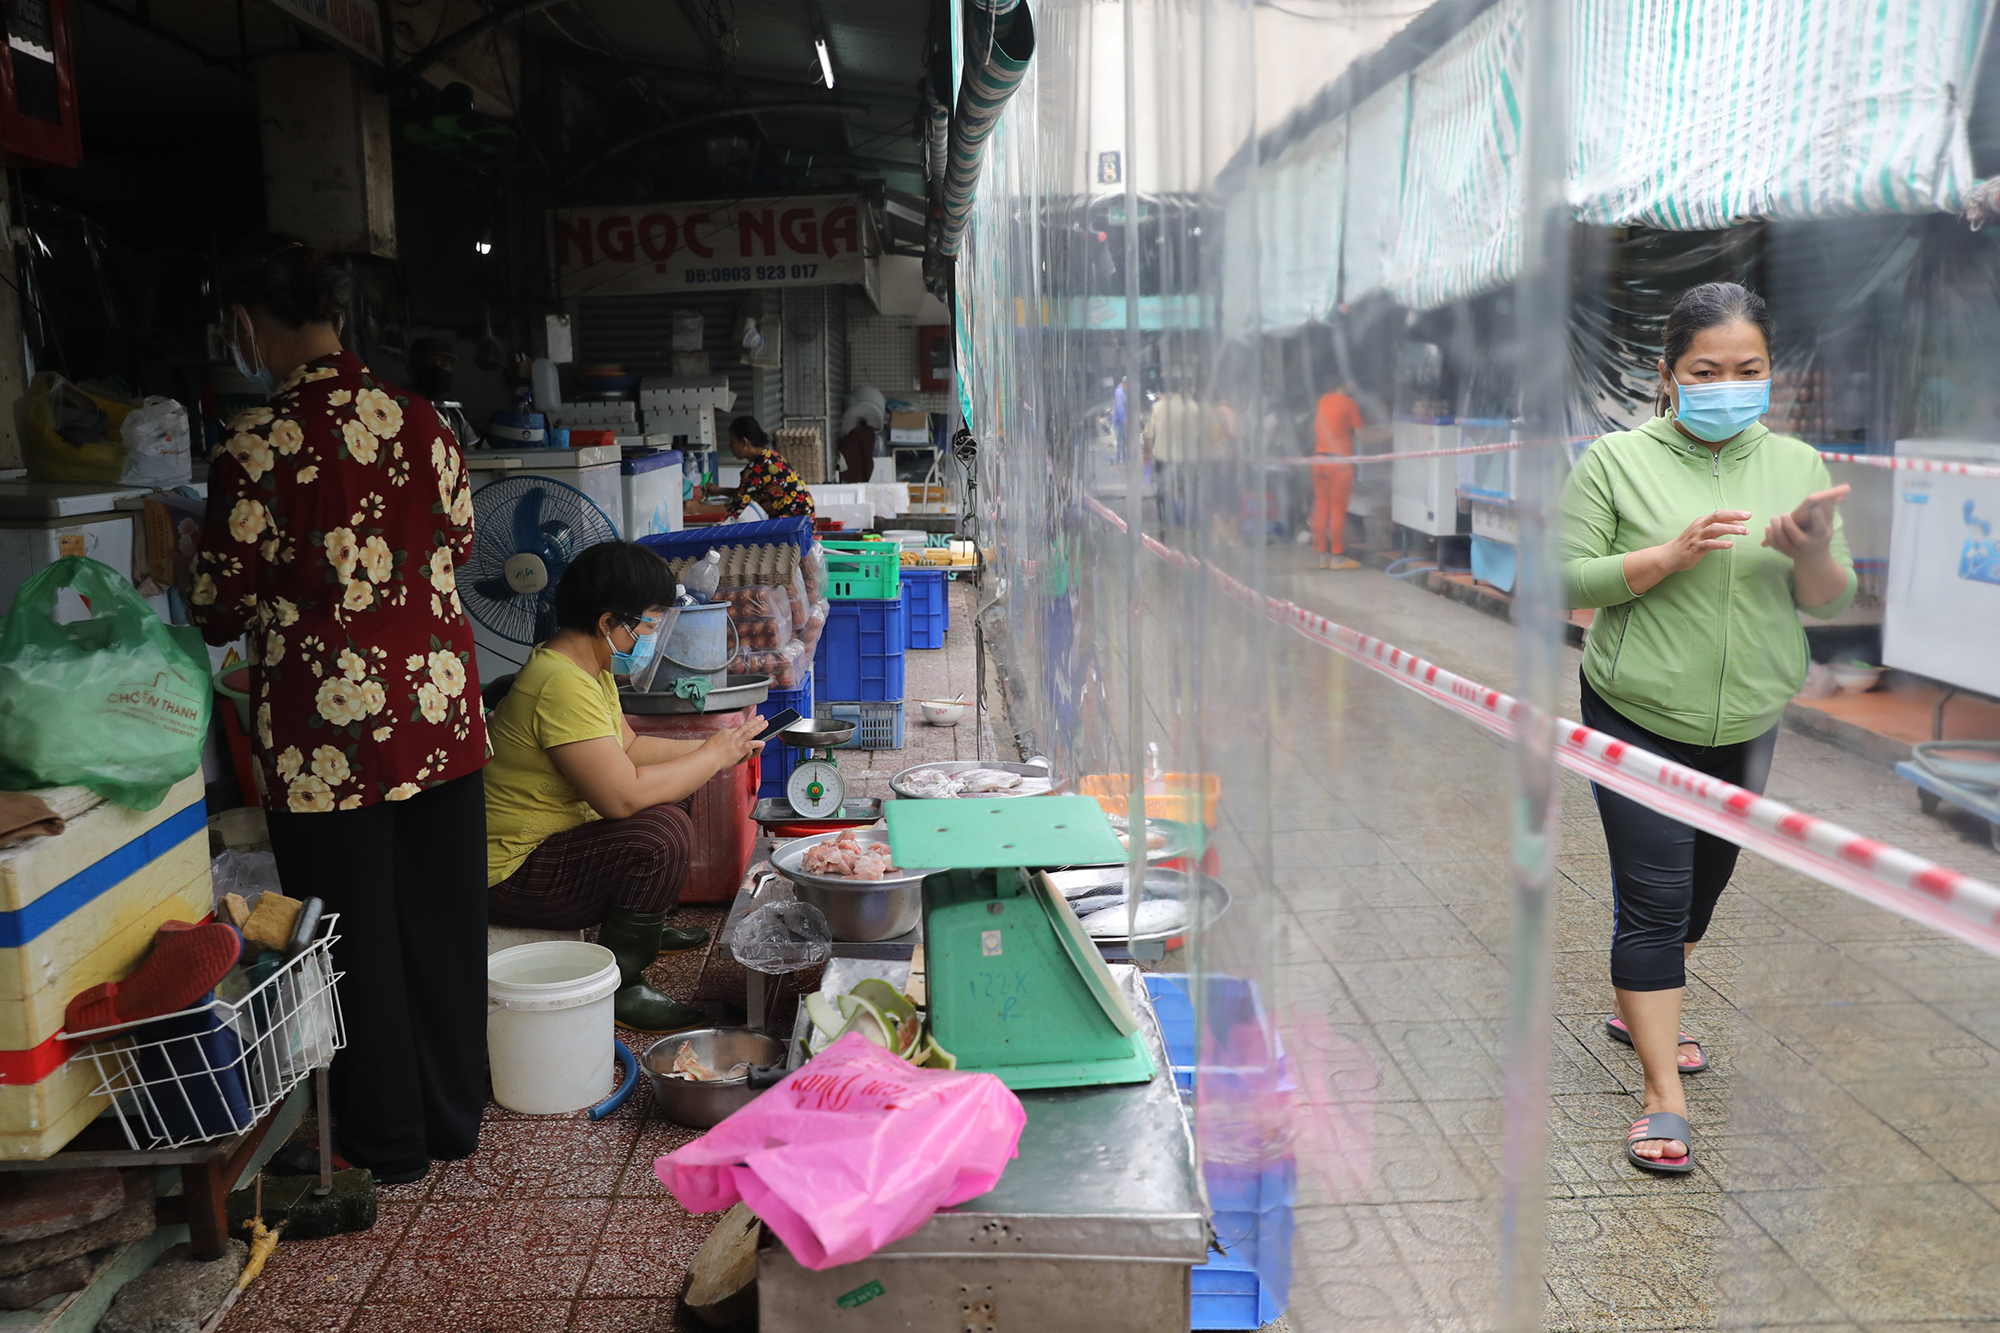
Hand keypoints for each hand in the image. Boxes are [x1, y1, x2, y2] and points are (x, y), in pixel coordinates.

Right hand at [701, 720, 765, 768]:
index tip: (749, 725)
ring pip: (750, 732)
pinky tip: (762, 742)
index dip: (744, 727)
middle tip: (761, 718)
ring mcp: (737, 742)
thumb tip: (721, 740)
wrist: (708, 757)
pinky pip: (751, 744)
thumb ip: (720, 739)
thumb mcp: (712, 740)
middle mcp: (732, 735)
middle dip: (755, 721)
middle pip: (746, 726)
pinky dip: (757, 743)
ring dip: (759, 727)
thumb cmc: (708, 752)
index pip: (737, 729)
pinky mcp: (740, 749)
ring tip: (765, 724)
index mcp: (725, 732)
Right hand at [1621, 509, 1749, 596]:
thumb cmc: (1688, 544)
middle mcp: (1699, 526)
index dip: (1734, 514)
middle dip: (1734, 515)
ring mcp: (1697, 537)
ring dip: (1730, 529)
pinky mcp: (1696, 548)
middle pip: (1718, 516)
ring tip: (1744, 531)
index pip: (1720, 514)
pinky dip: (1720, 544)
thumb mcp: (1702, 533)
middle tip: (1748, 515)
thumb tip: (1735, 526)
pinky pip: (1709, 544)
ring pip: (1715, 529)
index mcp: (1701, 521)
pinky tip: (1730, 545)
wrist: (1669, 556)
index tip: (1747, 517)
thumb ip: (1717, 529)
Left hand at [1762, 485, 1849, 560]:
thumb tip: (1836, 494)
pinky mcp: (1783, 551)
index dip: (1817, 517)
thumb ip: (1828, 511)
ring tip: (1774, 518)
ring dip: (1776, 529)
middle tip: (1784, 514)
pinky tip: (1769, 527)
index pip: (1819, 527)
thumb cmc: (1821, 536)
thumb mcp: (1827, 526)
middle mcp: (1806, 544)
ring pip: (1781, 541)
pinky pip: (1774, 544)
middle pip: (1796, 536)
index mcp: (1819, 536)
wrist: (1813, 558)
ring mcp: (1793, 549)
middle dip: (1789, 525)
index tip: (1814, 508)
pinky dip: (1769, 536)